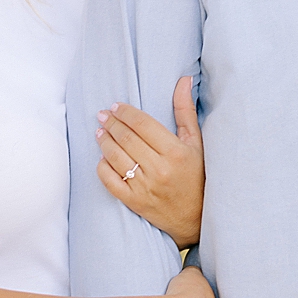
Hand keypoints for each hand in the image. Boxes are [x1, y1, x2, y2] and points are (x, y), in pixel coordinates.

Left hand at [98, 77, 204, 246]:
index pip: (143, 124)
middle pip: (126, 139)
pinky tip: (102, 158)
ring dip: (104, 141)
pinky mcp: (135, 202)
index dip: (126, 113)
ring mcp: (145, 187)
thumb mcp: (196, 143)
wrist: (197, 218)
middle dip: (111, 123)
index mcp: (176, 152)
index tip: (116, 106)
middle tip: (102, 115)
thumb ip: (185, 110)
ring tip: (99, 132)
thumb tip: (183, 80)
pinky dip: (103, 167)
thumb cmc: (197, 175)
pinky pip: (110, 181)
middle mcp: (160, 169)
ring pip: (116, 157)